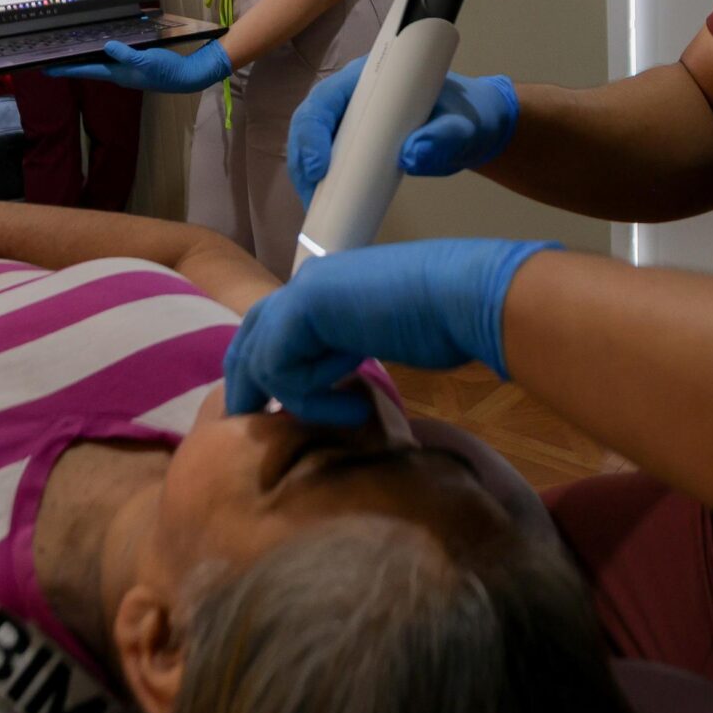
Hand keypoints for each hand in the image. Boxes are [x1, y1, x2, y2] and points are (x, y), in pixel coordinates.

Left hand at [47, 39, 231, 93]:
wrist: (186, 76)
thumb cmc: (166, 70)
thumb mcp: (146, 60)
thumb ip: (126, 54)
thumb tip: (107, 46)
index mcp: (117, 74)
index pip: (86, 71)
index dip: (66, 69)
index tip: (46, 69)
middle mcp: (118, 73)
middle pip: (89, 68)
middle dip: (71, 63)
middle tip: (52, 57)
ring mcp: (126, 70)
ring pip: (99, 63)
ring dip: (85, 58)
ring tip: (70, 51)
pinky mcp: (134, 65)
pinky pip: (112, 58)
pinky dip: (102, 52)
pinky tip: (101, 45)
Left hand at [222, 239, 559, 426]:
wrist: (465, 296)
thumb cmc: (443, 321)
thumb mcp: (379, 338)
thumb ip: (342, 351)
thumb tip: (325, 383)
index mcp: (321, 288)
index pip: (268, 330)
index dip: (261, 371)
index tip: (269, 413)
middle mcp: (305, 284)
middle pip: (248, 340)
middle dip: (248, 388)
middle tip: (255, 427)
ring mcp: (303, 291)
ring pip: (262, 361)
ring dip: (303, 400)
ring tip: (352, 411)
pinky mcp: (306, 308)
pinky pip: (281, 369)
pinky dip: (314, 398)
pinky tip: (356, 404)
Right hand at [288, 59, 519, 207]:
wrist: (471, 128)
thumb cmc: (467, 116)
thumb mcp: (463, 124)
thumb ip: (444, 135)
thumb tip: (412, 154)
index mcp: (369, 80)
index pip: (325, 99)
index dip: (312, 131)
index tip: (321, 167)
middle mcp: (351, 98)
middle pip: (309, 125)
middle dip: (303, 161)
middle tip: (314, 199)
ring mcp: (349, 122)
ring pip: (312, 148)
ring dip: (308, 180)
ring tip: (318, 212)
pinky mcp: (353, 146)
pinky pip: (328, 165)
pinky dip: (323, 189)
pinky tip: (326, 212)